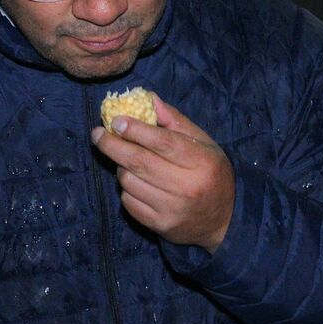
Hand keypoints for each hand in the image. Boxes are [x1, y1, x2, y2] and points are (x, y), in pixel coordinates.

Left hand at [91, 94, 235, 251]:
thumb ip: (175, 121)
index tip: (116, 121)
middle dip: (113, 145)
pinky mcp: (160, 225)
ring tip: (127, 161)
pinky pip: (129, 202)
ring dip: (121, 167)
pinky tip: (136, 183)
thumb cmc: (211, 173)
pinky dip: (126, 189)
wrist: (224, 220)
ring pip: (130, 182)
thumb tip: (148, 98)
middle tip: (98, 134)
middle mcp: (187, 186)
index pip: (163, 142)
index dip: (136, 130)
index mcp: (201, 161)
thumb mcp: (204, 143)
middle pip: (140, 162)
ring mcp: (172, 209)